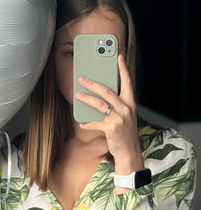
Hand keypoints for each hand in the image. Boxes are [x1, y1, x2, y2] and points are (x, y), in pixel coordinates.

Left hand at [75, 54, 143, 172]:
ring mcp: (119, 118)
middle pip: (108, 91)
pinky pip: (95, 122)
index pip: (127, 82)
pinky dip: (87, 122)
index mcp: (131, 104)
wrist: (130, 152)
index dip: (123, 69)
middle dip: (93, 83)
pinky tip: (81, 121)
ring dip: (86, 98)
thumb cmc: (125, 134)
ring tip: (77, 94)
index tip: (118, 57)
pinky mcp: (111, 128)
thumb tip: (100, 96)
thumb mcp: (125, 117)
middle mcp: (126, 109)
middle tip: (82, 79)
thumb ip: (117, 105)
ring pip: (99, 104)